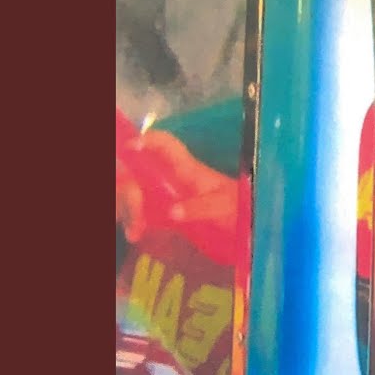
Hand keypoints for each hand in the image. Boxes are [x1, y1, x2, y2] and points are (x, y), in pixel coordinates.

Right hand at [116, 131, 238, 243]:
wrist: (246, 227)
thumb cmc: (238, 208)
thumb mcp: (223, 205)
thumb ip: (200, 206)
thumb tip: (172, 211)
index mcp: (187, 170)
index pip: (165, 145)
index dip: (148, 139)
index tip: (130, 146)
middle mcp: (172, 180)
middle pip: (139, 172)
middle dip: (128, 188)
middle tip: (133, 216)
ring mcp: (167, 197)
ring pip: (136, 193)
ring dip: (130, 209)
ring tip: (134, 232)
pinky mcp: (165, 216)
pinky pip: (142, 213)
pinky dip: (135, 222)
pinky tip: (136, 234)